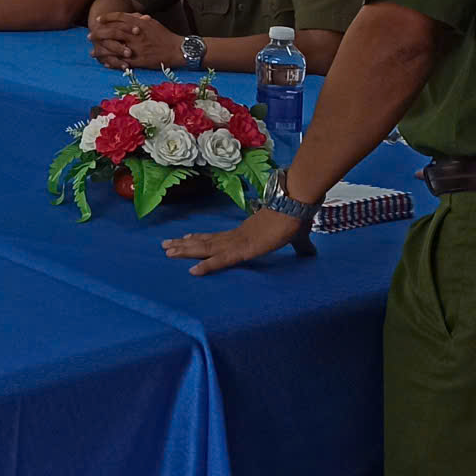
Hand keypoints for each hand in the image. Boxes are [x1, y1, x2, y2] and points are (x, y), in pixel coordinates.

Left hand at [87, 11, 181, 69]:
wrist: (177, 50)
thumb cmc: (164, 35)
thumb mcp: (152, 23)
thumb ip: (140, 19)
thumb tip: (130, 15)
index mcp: (140, 24)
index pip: (120, 18)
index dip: (107, 18)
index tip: (97, 20)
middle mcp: (137, 35)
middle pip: (113, 32)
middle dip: (99, 34)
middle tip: (89, 35)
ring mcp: (137, 48)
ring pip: (115, 48)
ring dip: (102, 50)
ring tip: (93, 51)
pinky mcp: (139, 61)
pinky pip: (123, 61)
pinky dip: (112, 62)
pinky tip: (105, 63)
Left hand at [161, 205, 306, 274]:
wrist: (296, 204)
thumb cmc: (296, 217)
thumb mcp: (298, 238)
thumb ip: (301, 247)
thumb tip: (311, 254)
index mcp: (246, 233)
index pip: (218, 238)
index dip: (201, 239)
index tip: (185, 239)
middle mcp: (237, 236)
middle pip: (205, 241)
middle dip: (184, 244)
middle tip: (165, 246)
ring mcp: (238, 242)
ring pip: (206, 248)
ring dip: (185, 250)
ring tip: (166, 251)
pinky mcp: (244, 249)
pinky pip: (221, 260)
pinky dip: (206, 266)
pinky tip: (192, 271)